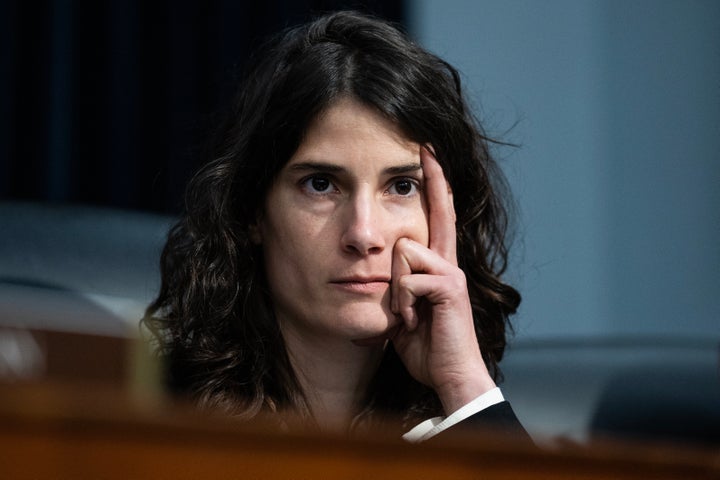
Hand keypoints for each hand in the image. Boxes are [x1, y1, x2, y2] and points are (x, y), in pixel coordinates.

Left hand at [390, 147, 495, 414]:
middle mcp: (449, 262)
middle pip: (434, 213)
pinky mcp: (450, 288)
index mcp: (438, 265)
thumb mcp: (403, 311)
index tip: (429, 151)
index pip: (437, 215)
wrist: (450, 376)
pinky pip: (408, 280)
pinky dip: (403, 306)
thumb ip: (397, 288)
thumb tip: (379, 274)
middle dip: (432, 182)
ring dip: (396, 289)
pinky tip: (413, 323)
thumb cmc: (426, 346)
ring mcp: (452, 272)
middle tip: (425, 153)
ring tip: (408, 316)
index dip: (435, 183)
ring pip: (403, 250)